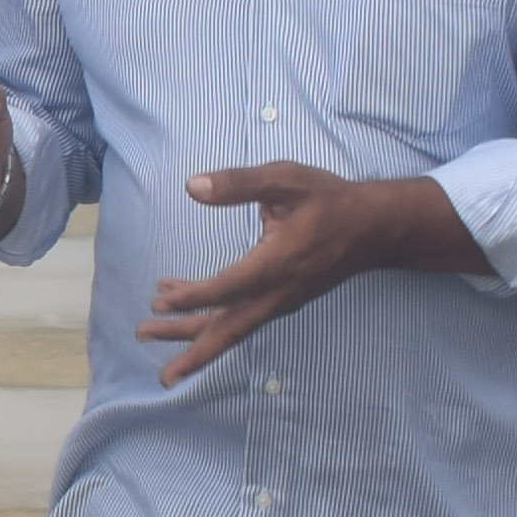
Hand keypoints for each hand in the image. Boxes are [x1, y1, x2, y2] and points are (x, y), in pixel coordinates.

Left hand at [140, 165, 474, 390]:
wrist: (374, 229)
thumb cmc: (331, 201)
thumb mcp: (286, 179)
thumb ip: (239, 183)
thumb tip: (192, 186)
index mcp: (277, 264)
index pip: (228, 289)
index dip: (193, 298)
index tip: (160, 303)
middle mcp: (278, 293)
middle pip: (226, 327)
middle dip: (183, 337)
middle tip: (143, 336)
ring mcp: (280, 302)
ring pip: (231, 327)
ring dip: (192, 332)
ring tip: (152, 333)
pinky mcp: (281, 302)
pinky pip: (241, 318)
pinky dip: (211, 318)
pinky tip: (187, 305)